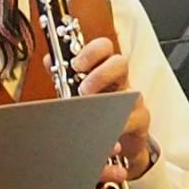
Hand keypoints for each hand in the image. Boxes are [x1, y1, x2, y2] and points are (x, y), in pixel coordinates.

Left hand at [64, 27, 155, 177]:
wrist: (115, 140)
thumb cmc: (96, 110)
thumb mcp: (76, 91)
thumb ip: (63, 75)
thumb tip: (49, 60)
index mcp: (104, 69)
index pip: (104, 48)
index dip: (91, 52)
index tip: (76, 64)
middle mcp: (121, 81)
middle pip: (120, 64)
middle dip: (101, 74)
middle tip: (84, 90)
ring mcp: (133, 100)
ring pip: (130, 92)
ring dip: (110, 103)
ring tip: (91, 112)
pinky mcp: (140, 121)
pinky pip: (132, 121)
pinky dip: (116, 128)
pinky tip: (103, 133)